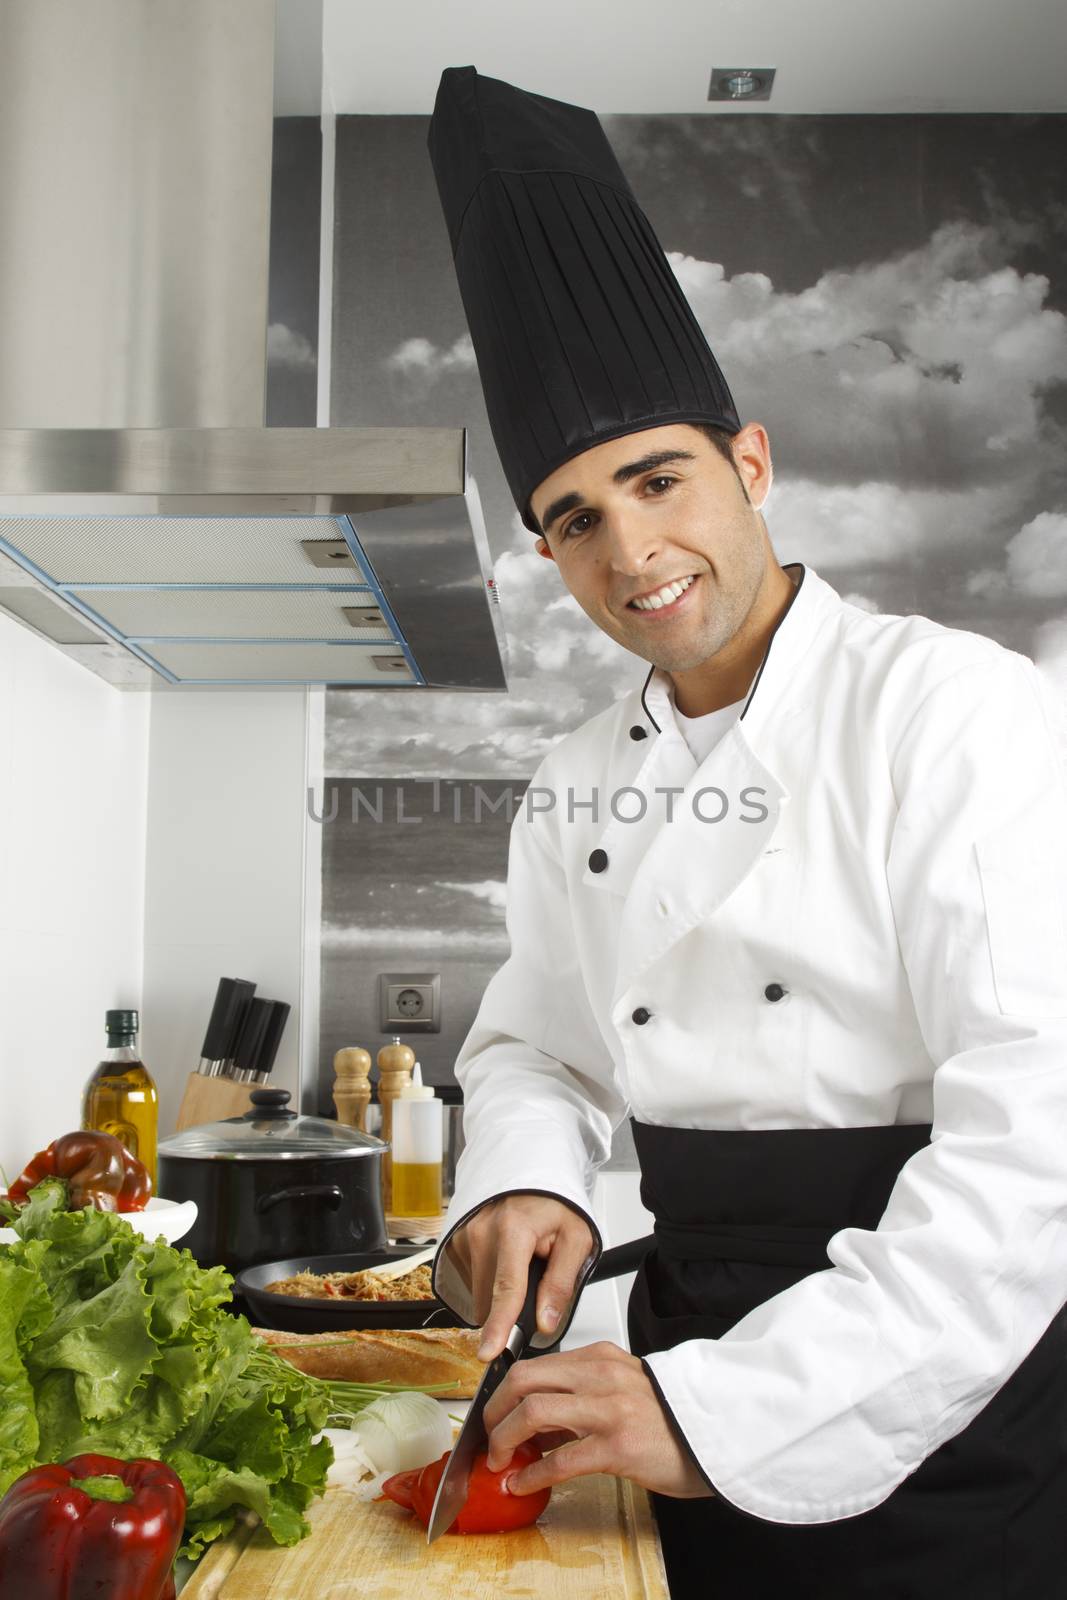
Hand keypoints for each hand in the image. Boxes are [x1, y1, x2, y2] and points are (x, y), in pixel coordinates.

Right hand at [448, 1193, 595, 1360]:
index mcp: (514, 1229)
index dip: (498, 1326)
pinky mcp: (457, 1240)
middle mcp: (482, 1231)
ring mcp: (465, 1235)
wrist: (531, 1171)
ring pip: (478, 1293)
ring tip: (521, 1263)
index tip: (489, 1352)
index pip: (506, 1289)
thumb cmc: (555, 1203)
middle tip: (536, 1280)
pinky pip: (471, 1279)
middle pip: (489, 1298)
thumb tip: (545, 1322)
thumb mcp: (576, 1238)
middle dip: (511, 1306)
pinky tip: (505, 1259)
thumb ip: (561, 1283)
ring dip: (498, 1292)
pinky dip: (488, 1279)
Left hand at [482, 1341, 713, 1499]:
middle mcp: (601, 1376)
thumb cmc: (668, 1418)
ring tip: (500, 1461)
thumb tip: (533, 1423)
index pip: (534, 1364)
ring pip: (533, 1412)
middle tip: (489, 1438)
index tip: (493, 1416)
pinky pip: (561, 1459)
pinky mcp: (618, 1446)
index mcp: (600, 1358)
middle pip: (523, 1380)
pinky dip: (533, 1474)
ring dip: (505, 1440)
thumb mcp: (622, 1388)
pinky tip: (524, 1483)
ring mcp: (609, 1409)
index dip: (503, 1393)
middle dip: (494, 1412)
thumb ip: (580, 1394)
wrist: (716, 1436)